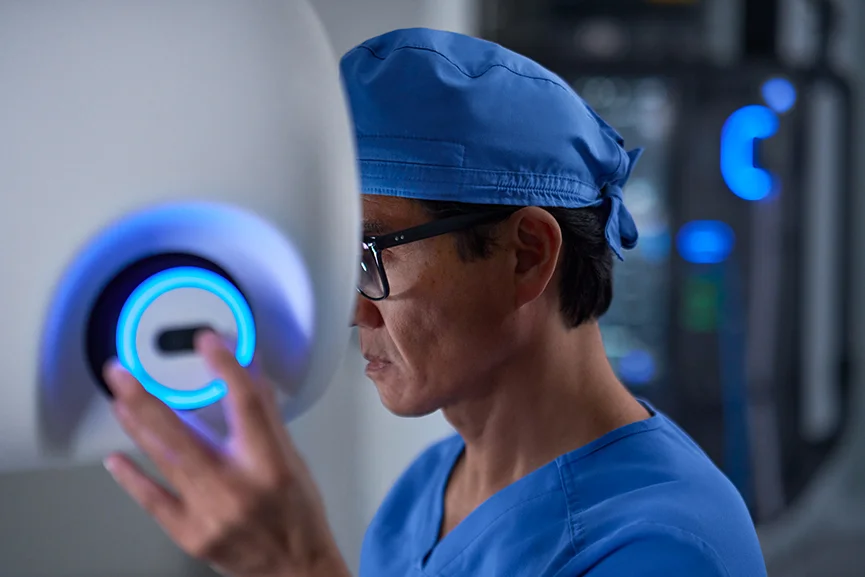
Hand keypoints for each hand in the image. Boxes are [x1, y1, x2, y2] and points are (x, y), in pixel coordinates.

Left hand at [102, 331, 348, 576]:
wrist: (295, 570)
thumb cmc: (298, 515)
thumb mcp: (293, 458)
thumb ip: (266, 415)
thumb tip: (248, 371)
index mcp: (273, 464)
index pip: (248, 405)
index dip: (227, 368)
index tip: (208, 341)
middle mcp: (239, 488)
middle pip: (185, 436)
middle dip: (147, 399)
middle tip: (123, 372)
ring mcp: (210, 514)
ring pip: (165, 462)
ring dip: (137, 427)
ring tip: (120, 399)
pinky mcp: (191, 535)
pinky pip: (154, 503)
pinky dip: (134, 478)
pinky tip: (117, 458)